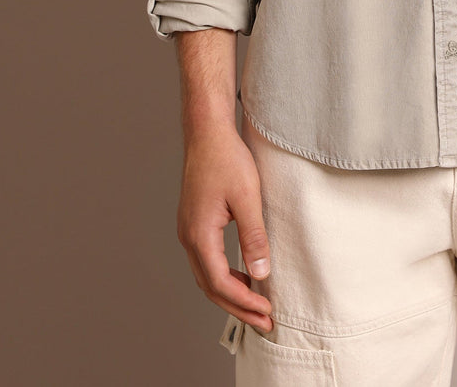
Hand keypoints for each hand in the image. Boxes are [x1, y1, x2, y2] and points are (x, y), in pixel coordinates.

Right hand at [176, 121, 274, 331]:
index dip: (245, 302)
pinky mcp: (194, 224)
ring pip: (206, 277)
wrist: (207, 133)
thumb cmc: (227, 159)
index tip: (268, 312)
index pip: (221, 284)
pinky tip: (243, 277)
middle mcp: (188, 238)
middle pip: (211, 287)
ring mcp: (188, 231)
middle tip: (265, 323)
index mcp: (200, 235)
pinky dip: (224, 277)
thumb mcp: (247, 198)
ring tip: (257, 306)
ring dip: (231, 294)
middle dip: (238, 308)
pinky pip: (206, 262)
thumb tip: (260, 274)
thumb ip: (254, 237)